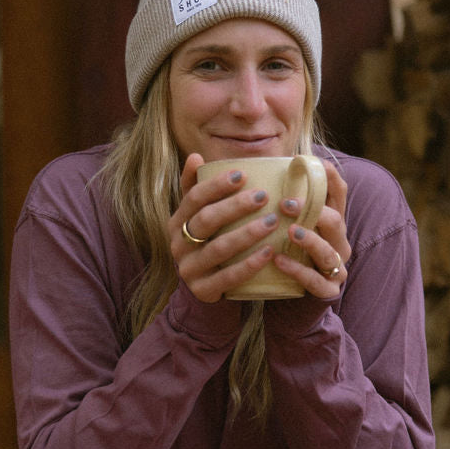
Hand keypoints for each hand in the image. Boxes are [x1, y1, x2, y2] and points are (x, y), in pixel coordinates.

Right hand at [170, 153, 287, 301]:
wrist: (205, 287)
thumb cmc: (209, 242)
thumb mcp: (200, 215)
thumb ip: (196, 188)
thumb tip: (196, 157)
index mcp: (177, 221)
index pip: (193, 198)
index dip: (217, 185)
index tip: (243, 174)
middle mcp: (178, 244)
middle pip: (206, 220)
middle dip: (235, 206)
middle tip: (263, 196)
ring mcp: (188, 269)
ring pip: (218, 248)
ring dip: (247, 233)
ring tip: (272, 221)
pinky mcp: (202, 290)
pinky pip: (228, 277)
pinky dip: (249, 264)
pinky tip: (269, 252)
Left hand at [270, 160, 349, 299]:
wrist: (293, 300)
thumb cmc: (289, 255)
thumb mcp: (289, 226)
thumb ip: (284, 203)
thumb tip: (260, 167)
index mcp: (332, 223)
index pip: (339, 194)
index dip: (330, 177)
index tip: (315, 162)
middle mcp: (338, 243)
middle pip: (335, 221)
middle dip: (313, 210)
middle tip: (286, 203)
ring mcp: (336, 268)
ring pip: (328, 252)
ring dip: (310, 240)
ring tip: (290, 231)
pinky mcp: (328, 290)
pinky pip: (316, 281)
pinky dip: (298, 270)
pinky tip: (279, 261)